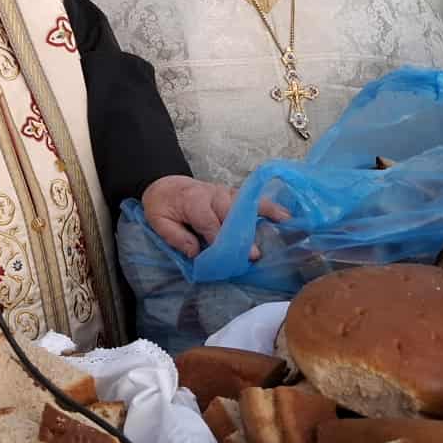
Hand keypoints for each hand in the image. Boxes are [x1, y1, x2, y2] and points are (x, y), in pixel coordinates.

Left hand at [142, 175, 289, 260]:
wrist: (165, 184)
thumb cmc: (162, 206)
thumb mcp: (158, 222)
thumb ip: (177, 237)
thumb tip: (197, 253)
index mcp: (193, 200)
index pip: (210, 223)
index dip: (220, 240)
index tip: (231, 257)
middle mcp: (212, 194)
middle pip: (231, 215)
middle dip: (243, 235)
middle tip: (255, 254)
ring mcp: (225, 192)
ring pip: (245, 205)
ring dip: (265, 215)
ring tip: (285, 224)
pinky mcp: (233, 194)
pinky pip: (251, 200)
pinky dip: (268, 207)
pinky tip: (284, 215)